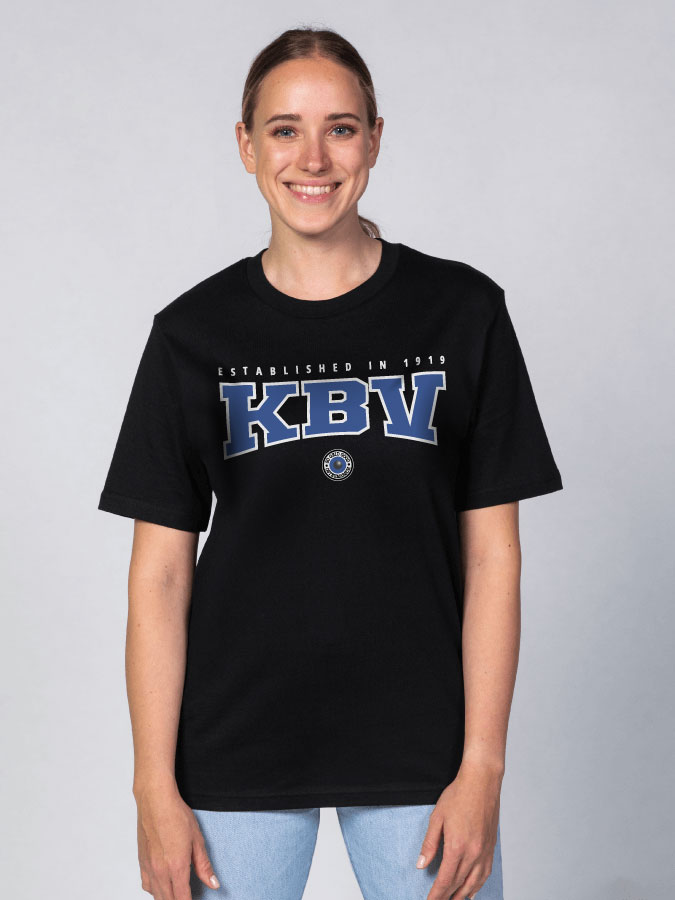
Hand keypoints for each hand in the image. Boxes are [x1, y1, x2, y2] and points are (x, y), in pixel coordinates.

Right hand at [135, 781, 219, 898]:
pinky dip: (155, 890)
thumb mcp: (197, 840)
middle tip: (188, 897)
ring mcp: (149, 867)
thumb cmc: (176, 816)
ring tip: (177, 893)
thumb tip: (214, 884)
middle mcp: (160, 871)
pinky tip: (162, 885)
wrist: (155, 801)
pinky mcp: (142, 862)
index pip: (182, 899)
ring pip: (156, 895)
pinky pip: (147, 885)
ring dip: (167, 897)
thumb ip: (204, 865)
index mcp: (177, 866)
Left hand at [416, 761, 501, 899]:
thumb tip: (421, 864)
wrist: (482, 781)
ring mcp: (484, 851)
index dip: (437, 894)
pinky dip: (478, 885)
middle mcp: (473, 853)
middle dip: (447, 897)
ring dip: (463, 895)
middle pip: (459, 884)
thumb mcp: (437, 817)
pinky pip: (485, 873)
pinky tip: (472, 890)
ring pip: (474, 883)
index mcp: (457, 846)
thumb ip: (430, 844)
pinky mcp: (491, 847)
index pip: (445, 880)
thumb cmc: (458, 795)